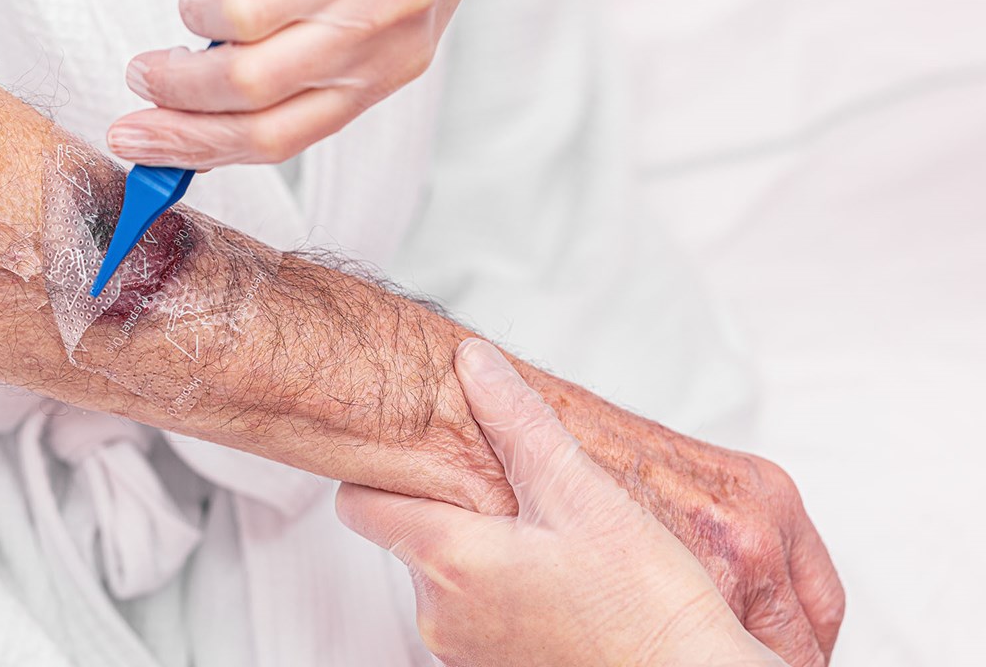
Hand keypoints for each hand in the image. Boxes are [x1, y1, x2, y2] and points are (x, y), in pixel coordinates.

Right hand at [107, 0, 487, 167]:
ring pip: (235, 20)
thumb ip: (310, 68)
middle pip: (246, 89)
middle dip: (173, 86)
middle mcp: (378, 30)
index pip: (277, 137)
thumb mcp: (381, 27)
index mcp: (387, 69)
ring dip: (196, 8)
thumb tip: (209, 107)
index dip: (192, 147)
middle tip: (144, 72)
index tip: (138, 141)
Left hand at [337, 338, 787, 665]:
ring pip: (447, 577)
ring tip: (552, 539)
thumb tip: (475, 363)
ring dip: (484, 550)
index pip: (358, 502)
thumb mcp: (581, 493)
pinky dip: (505, 591)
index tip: (419, 451)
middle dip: (455, 507)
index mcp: (448, 561)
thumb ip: (517, 420)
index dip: (379, 468)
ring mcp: (464, 653)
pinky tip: (561, 581)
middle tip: (519, 490)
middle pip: (410, 535)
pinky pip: (477, 615)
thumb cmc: (644, 605)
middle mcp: (440, 615)